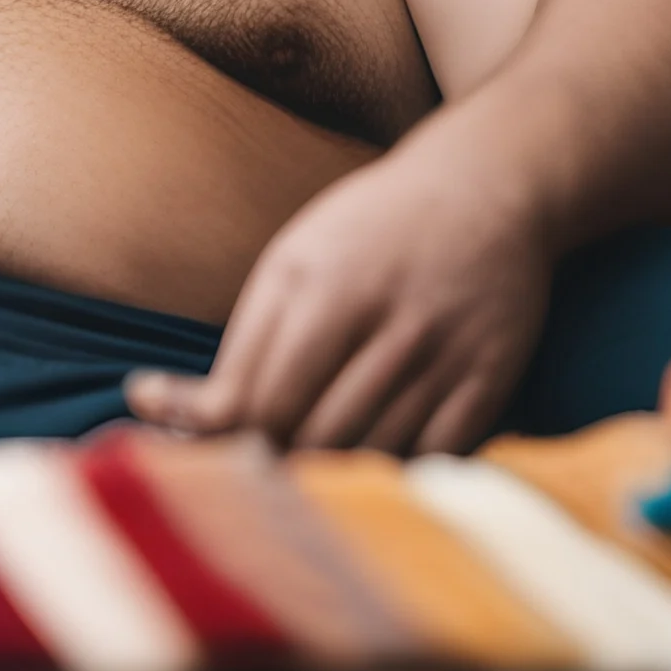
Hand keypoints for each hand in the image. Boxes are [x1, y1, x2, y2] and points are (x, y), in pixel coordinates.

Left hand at [125, 141, 550, 453]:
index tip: (190, 460)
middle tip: (252, 482)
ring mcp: (442, 352)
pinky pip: (435, 461)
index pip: (257, 399)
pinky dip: (398, 479)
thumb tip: (180, 414)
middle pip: (311, 435)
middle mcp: (386, 320)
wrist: (485, 186)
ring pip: (370, 457)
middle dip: (272, 469)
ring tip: (306, 485)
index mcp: (324, 286)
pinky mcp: (489, 379)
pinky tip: (376, 476)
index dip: (218, 443)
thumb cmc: (371, 230)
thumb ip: (248, 340)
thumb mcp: (296, 258)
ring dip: (332, 482)